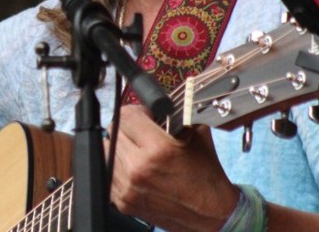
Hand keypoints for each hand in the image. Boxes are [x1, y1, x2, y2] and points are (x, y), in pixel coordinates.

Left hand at [107, 105, 238, 231]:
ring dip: (121, 147)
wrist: (211, 215)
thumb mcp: (196, 136)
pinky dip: (118, 167)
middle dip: (129, 128)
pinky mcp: (123, 202)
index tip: (146, 116)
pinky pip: (108, 173)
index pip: (127, 115)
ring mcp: (128, 187)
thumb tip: (159, 103)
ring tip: (138, 150)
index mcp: (158, 150)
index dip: (138, 111)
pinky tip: (135, 168)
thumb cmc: (206, 178)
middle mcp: (139, 169)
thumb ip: (175, 115)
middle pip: (114, 131)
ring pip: (106, 151)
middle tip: (143, 132)